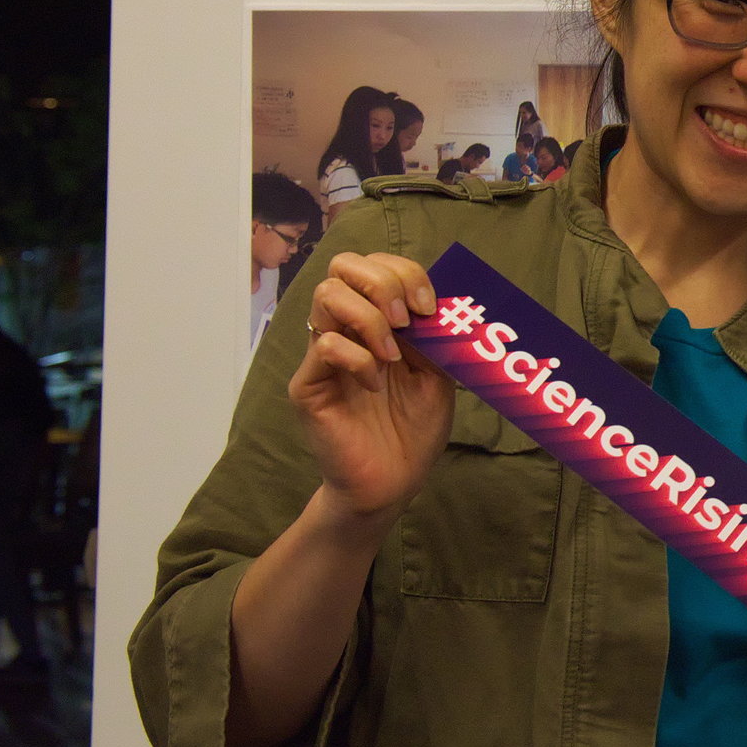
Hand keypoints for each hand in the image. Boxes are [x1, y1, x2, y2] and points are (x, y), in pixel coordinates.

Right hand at [288, 252, 452, 526]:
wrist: (393, 481)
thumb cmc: (414, 428)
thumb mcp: (438, 372)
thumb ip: (434, 333)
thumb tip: (437, 298)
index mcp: (376, 321)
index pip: (374, 264)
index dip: (404, 272)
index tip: (430, 307)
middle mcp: (345, 329)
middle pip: (343, 265)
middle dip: (383, 282)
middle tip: (408, 320)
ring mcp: (323, 355)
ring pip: (328, 296)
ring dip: (370, 318)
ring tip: (392, 356)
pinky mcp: (309, 385)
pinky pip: (325, 345)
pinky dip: (359, 358)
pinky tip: (375, 385)